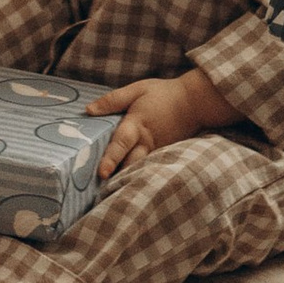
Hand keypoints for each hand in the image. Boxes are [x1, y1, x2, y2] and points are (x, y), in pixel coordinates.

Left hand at [88, 65, 230, 176]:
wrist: (194, 102)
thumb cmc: (163, 94)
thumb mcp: (137, 90)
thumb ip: (113, 101)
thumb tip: (89, 110)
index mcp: (137, 125)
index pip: (122, 143)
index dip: (111, 158)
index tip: (102, 173)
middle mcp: (146, 142)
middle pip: (130, 163)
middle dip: (116, 177)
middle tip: (99, 190)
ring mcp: (157, 151)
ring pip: (139, 168)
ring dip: (126, 179)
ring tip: (110, 192)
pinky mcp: (164, 155)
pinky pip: (148, 167)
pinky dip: (138, 175)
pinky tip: (127, 184)